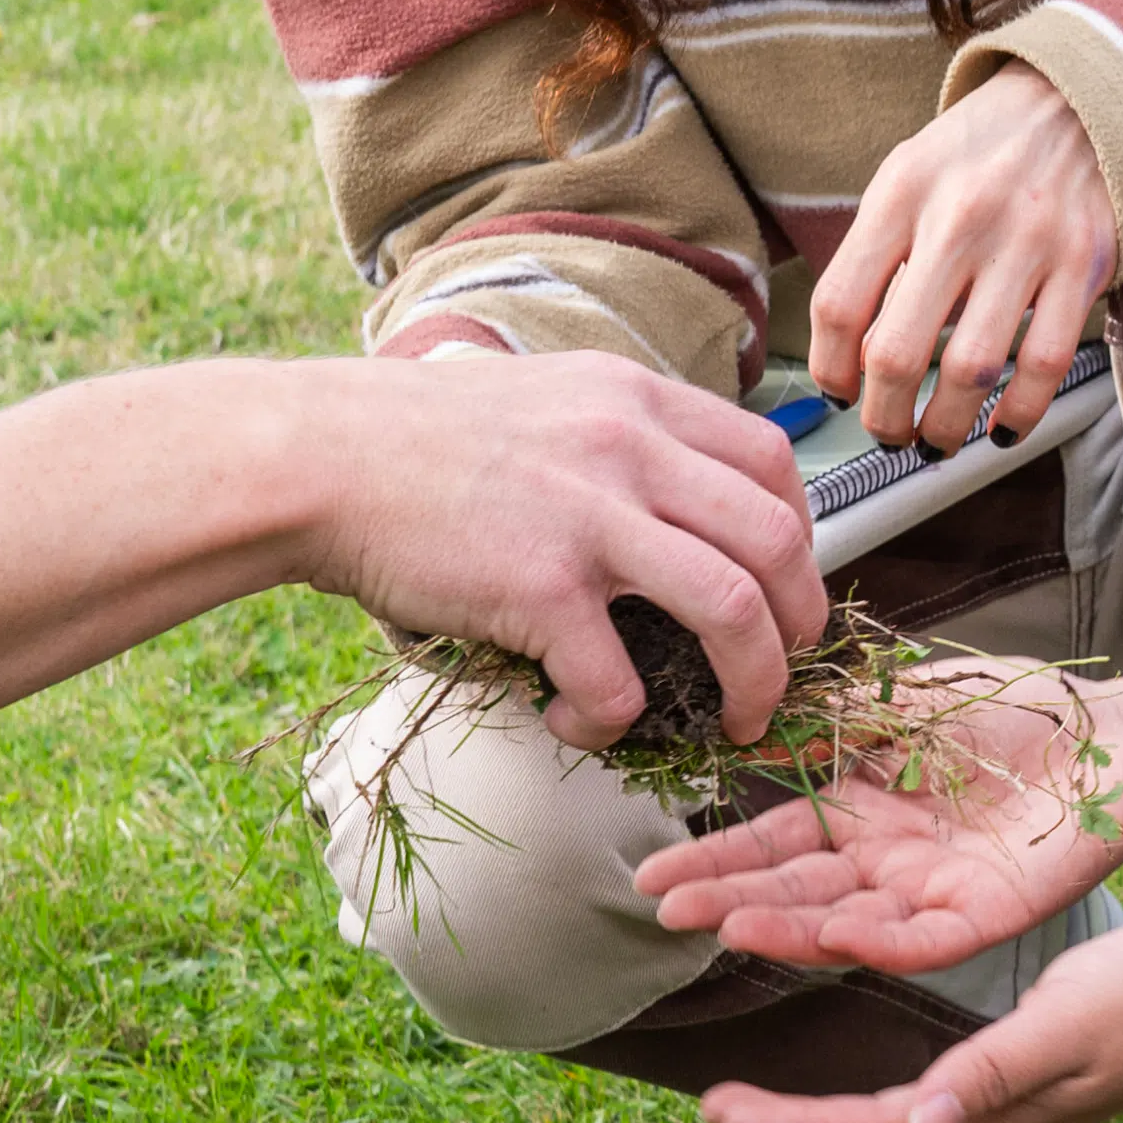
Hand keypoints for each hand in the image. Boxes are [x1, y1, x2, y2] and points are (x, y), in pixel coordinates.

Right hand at [276, 347, 819, 746]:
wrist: (321, 457)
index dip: (801, 536)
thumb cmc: (417, 440)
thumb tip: (674, 506)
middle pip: (776, 540)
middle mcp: (631, 448)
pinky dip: (614, 720)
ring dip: (752, 680)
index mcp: (637, 400)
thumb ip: (620, 436)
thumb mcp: (547, 398)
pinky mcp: (540, 587)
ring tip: (735, 719)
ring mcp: (590, 517)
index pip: (771, 461)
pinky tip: (580, 724)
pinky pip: (618, 681)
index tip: (784, 586)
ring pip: (733, 610)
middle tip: (785, 668)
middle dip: (801, 622)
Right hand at [632, 656, 1122, 973]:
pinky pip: (917, 939)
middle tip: (664, 912)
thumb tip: (742, 723)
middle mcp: (881, 861)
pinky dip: (872, 939)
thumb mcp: (899, 701)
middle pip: (792, 891)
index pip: (771, 843)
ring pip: (842, 922)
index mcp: (858, 809)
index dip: (715, 860)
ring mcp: (926, 894)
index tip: (653, 879)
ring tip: (722, 928)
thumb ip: (824, 721)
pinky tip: (826, 933)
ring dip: (783, 928)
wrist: (1111, 735)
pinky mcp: (979, 918)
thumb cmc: (1013, 712)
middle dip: (726, 900)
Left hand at [689, 908, 1122, 1122]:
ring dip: (825, 1109)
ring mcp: (1010, 1092)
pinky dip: (877, 1074)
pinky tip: (863, 1054)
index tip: (717, 1110)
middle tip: (714, 1105)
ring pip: (895, 1113)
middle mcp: (991, 1111)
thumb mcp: (1069, 1020)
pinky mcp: (1024, 1062)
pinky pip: (930, 1083)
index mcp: (994, 1109)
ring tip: (766, 1093)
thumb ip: (995, 1072)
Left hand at [810, 68, 1119, 449]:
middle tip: (887, 433)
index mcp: (902, 192)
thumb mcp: (907, 177)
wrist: (1075, 98)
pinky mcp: (1083, 264)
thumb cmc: (976, 154)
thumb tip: (850, 362)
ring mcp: (1027, 242)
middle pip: (898, 351)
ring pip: (972, 369)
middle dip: (884, 417)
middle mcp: (961, 216)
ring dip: (946, 426)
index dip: (830, 370)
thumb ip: (875, 256)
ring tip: (936, 439)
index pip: (840, 305)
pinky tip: (1000, 427)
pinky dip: (1020, 413)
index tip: (840, 395)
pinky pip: (1045, 363)